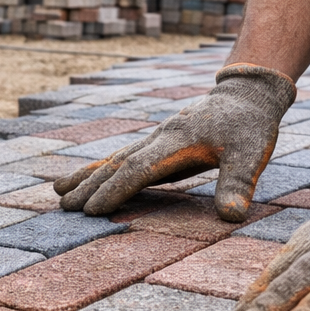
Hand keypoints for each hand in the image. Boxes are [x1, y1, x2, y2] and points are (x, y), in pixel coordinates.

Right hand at [54, 63, 295, 221]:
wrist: (246, 94)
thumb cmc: (250, 126)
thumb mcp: (251, 154)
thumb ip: (239, 183)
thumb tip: (232, 216)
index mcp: (177, 142)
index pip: (139, 168)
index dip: (116, 189)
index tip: (92, 209)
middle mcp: (160, 138)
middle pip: (117, 162)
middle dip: (90, 185)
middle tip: (64, 206)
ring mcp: (156, 139)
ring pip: (115, 158)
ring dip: (88, 176)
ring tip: (58, 191)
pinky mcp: (159, 144)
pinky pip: (124, 158)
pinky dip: (103, 170)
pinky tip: (88, 179)